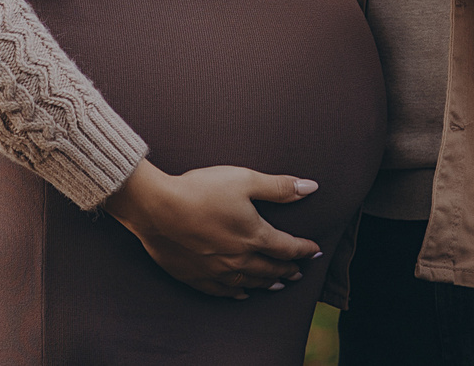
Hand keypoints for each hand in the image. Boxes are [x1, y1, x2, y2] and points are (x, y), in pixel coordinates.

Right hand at [102, 161, 322, 298]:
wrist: (157, 208)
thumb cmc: (201, 189)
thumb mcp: (244, 180)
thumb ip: (278, 187)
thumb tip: (311, 187)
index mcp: (254, 235)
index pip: (287, 247)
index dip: (304, 250)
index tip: (315, 251)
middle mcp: (239, 259)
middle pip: (271, 269)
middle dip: (288, 270)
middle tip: (299, 272)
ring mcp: (217, 271)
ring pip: (250, 282)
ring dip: (267, 283)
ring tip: (278, 285)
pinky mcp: (197, 276)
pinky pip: (223, 291)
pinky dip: (238, 293)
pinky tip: (243, 293)